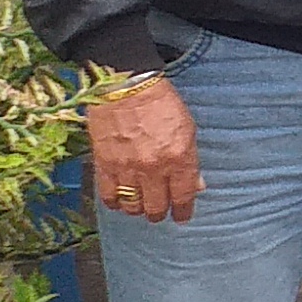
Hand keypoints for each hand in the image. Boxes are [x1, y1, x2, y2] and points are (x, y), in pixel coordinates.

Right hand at [89, 78, 201, 220]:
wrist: (126, 85)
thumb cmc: (161, 102)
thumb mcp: (187, 128)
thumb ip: (191, 161)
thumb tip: (196, 185)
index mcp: (179, 158)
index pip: (184, 197)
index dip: (183, 211)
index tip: (182, 216)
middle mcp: (154, 168)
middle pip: (157, 207)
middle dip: (160, 213)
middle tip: (160, 211)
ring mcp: (128, 168)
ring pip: (133, 206)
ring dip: (138, 209)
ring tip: (140, 204)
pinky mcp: (105, 164)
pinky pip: (110, 196)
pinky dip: (116, 202)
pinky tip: (120, 199)